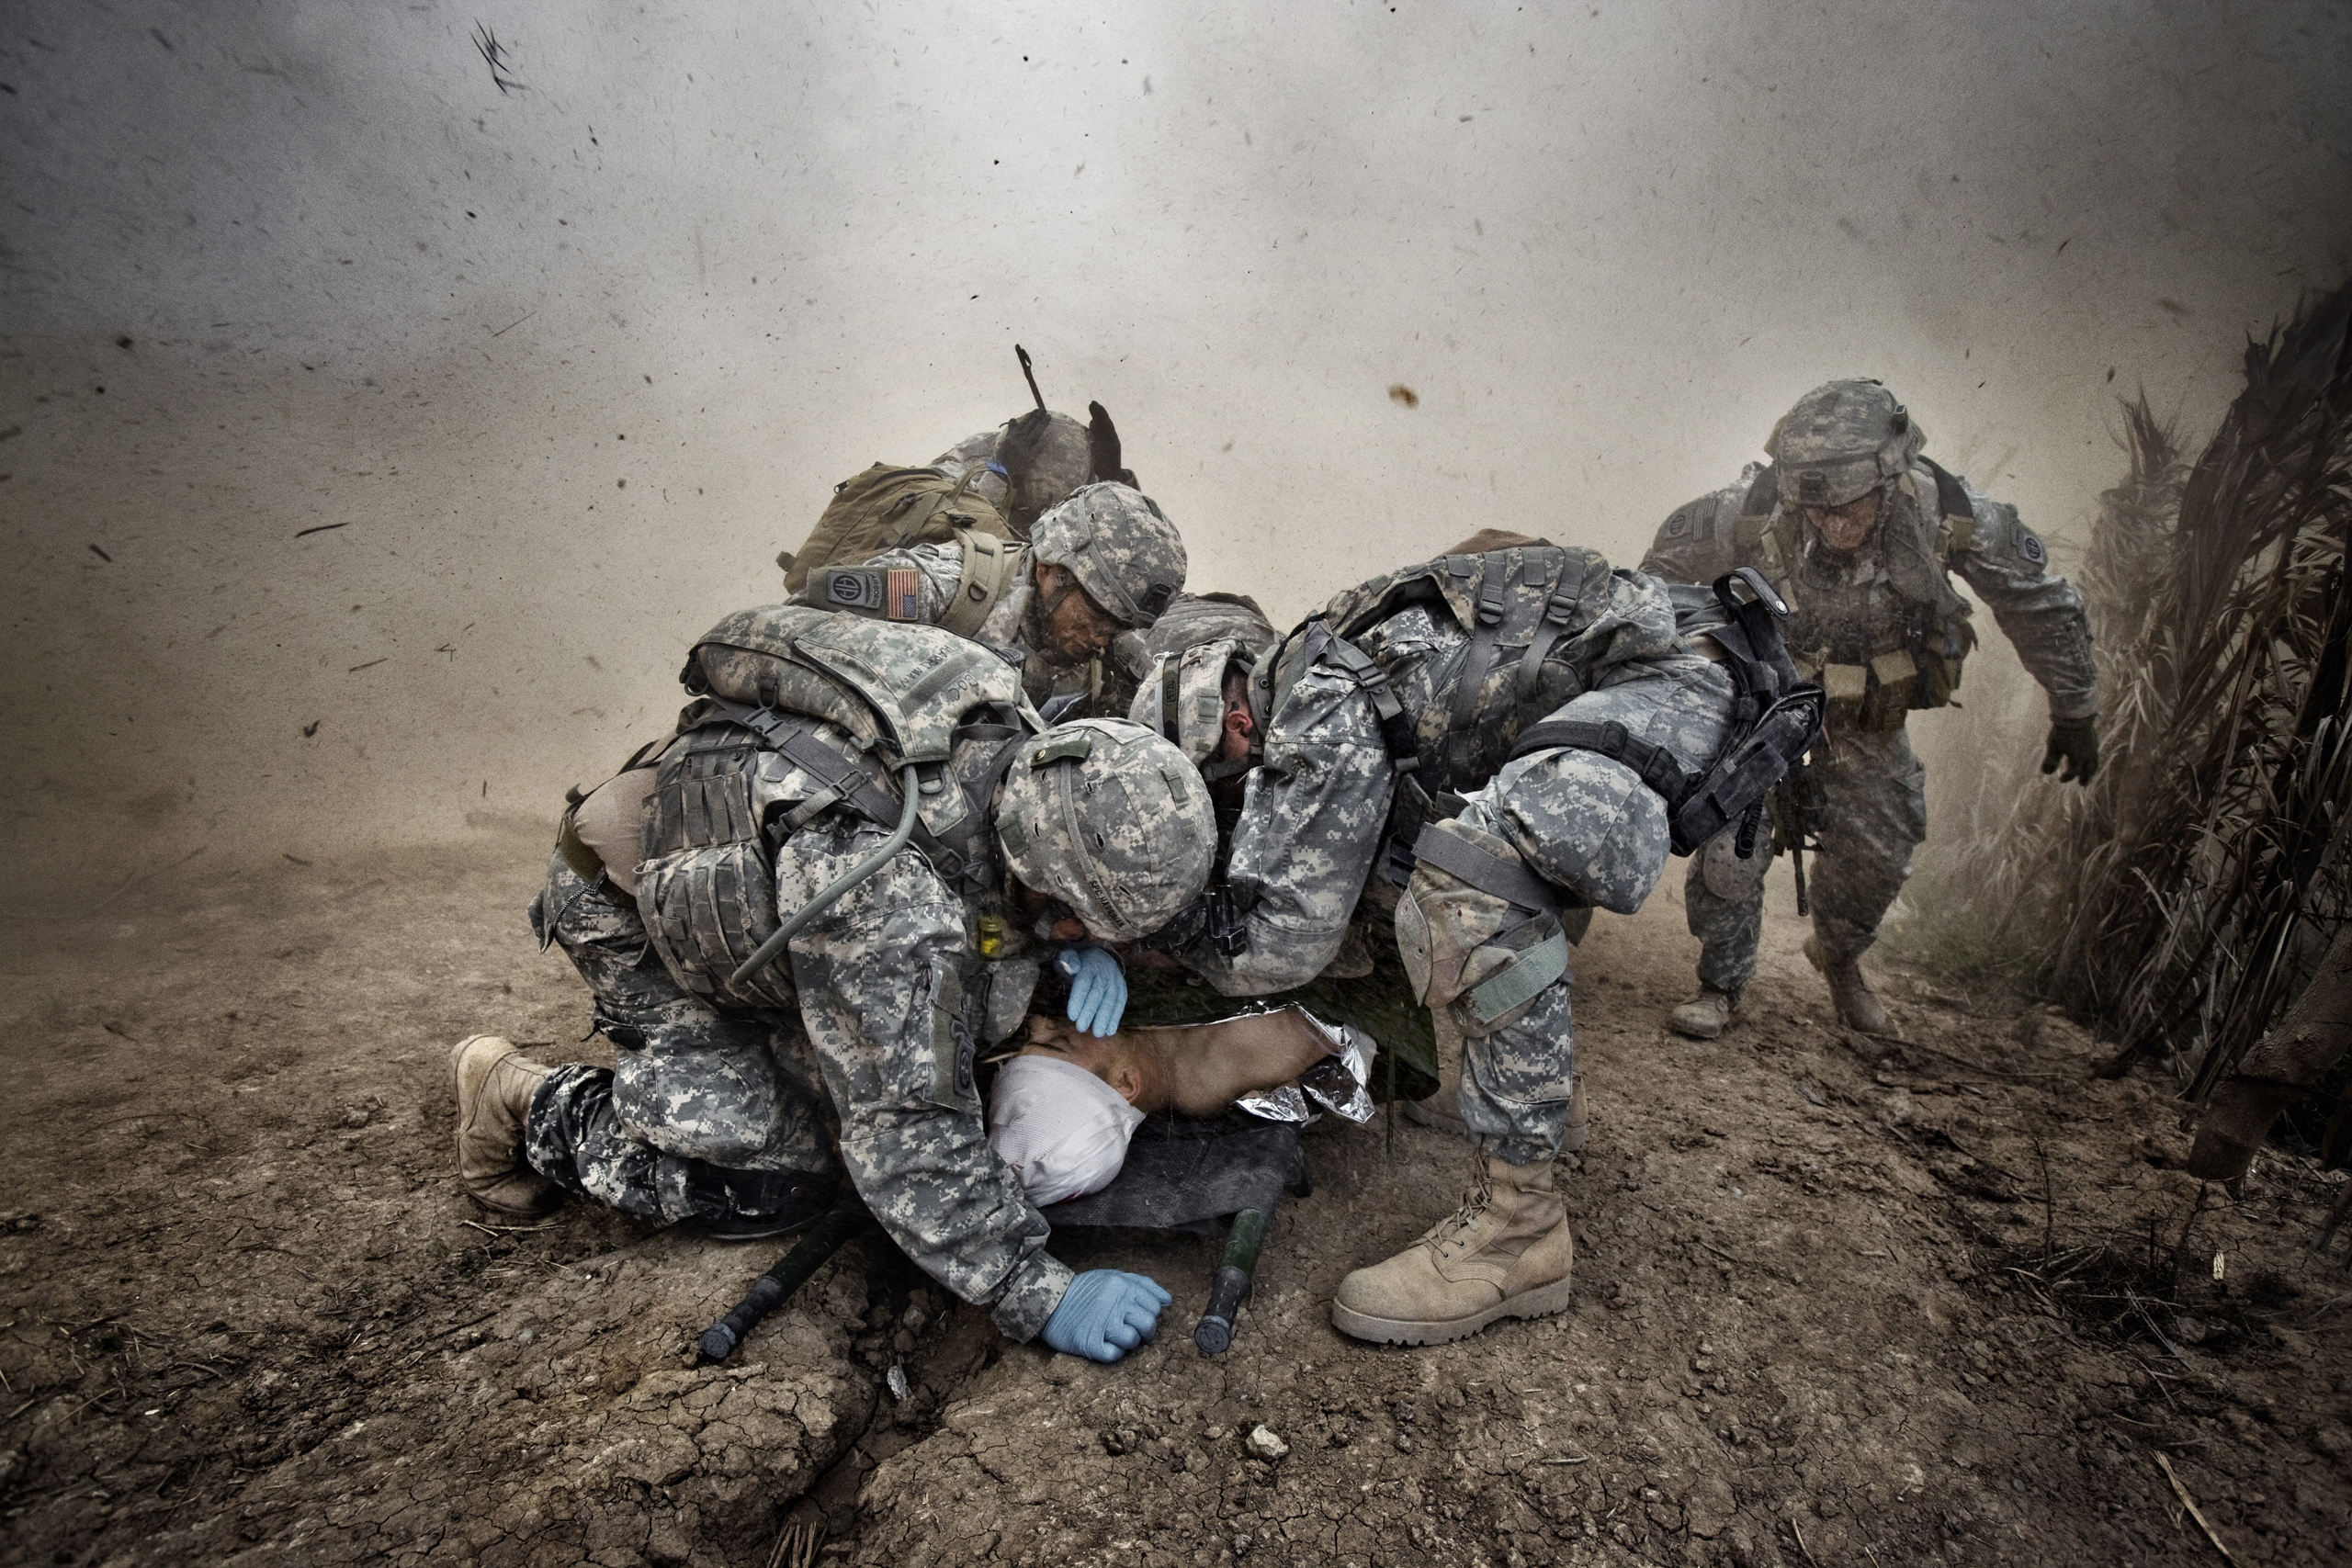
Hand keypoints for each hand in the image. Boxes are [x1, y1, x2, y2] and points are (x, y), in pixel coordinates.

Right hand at [1040, 1269, 1170, 1362]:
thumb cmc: (1084, 1291)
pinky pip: (1114, 1355)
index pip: (1155, 1305)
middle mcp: (1115, 1303)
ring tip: (1114, 1335)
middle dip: (1143, 1330)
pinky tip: (1104, 1344)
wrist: (1049, 1303)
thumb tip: (1167, 1300)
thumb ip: (1141, 1284)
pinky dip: (1112, 1352)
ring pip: (1133, 1340)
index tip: (1137, 1315)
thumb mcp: (1112, 1276)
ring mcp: (1102, 1324)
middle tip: (1129, 1328)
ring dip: (1127, 1342)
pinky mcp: (1089, 1343)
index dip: (1149, 1313)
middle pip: (1148, 1324)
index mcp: (1122, 1285)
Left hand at [1056, 945, 1127, 1036]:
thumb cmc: (1078, 960)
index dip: (1078, 999)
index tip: (1072, 1016)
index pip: (1083, 982)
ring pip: (1110, 1000)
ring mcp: (1115, 980)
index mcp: (1090, 964)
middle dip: (1089, 1012)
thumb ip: (1068, 959)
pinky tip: (1110, 1031)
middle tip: (1081, 1028)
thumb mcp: (1069, 955)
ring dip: (1104, 1018)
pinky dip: (1116, 1017)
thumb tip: (1073, 967)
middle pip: (1097, 994)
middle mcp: (1105, 973)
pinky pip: (1120, 1003)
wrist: (1099, 956)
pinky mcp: (1122, 988)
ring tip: (1097, 1033)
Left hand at [2041, 717, 2099, 784]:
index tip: (2060, 779)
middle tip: (2083, 784)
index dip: (2067, 777)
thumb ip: (2050, 760)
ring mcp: (2093, 746)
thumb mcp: (2053, 747)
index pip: (2074, 773)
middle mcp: (2088, 755)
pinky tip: (2089, 756)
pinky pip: (2095, 753)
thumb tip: (2046, 773)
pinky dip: (2093, 759)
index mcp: (2079, 759)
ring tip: (2090, 773)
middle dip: (2085, 777)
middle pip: (2088, 770)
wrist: (2076, 715)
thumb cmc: (2063, 732)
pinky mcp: (2094, 739)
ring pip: (2094, 762)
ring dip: (2091, 770)